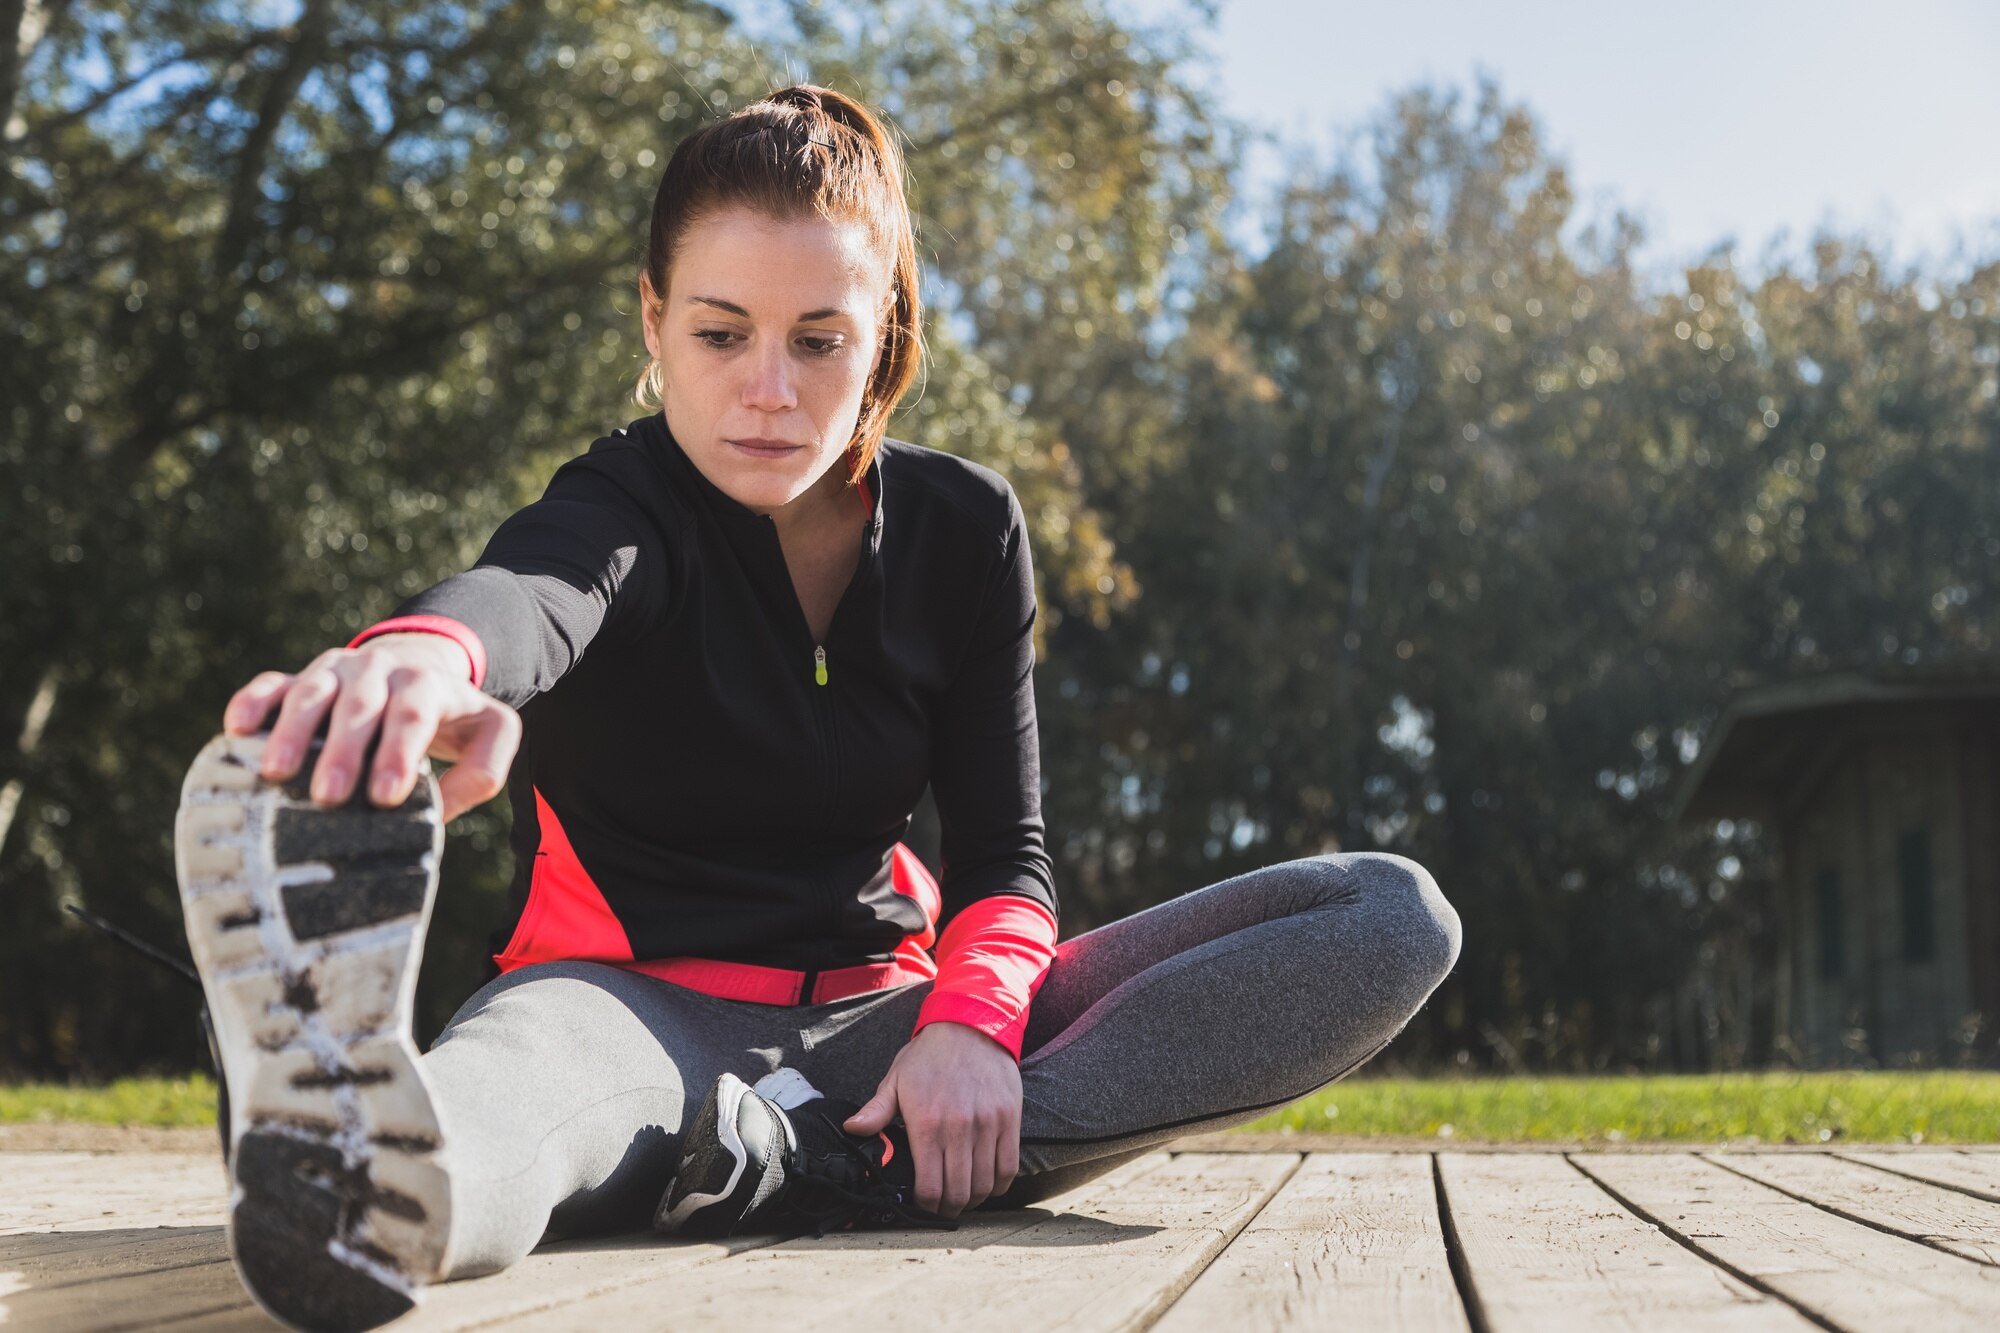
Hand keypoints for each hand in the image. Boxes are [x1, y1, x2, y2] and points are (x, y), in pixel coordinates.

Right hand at [223, 633, 521, 821]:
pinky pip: (272, 683)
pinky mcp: (301, 676)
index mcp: (426, 684)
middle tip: (329, 798)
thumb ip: (483, 770)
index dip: (398, 752)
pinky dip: (253, 701)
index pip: (414, 714)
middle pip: (359, 706)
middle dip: (343, 752)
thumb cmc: (453, 715)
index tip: (385, 796)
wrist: (418, 664)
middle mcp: (379, 671)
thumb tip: (439, 809)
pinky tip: (237, 728)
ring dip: (292, 731)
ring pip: (311, 692)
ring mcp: (336, 670)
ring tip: (276, 774)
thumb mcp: (491, 734)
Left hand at [843, 1021, 1020, 1217]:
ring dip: (973, 1200)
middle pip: (958, 1193)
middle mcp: (959, 1128)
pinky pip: (1009, 1167)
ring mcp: (987, 1124)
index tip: (922, 1207)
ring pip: (984, 1185)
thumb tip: (852, 1130)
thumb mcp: (896, 1079)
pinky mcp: (1009, 1119)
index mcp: (927, 1123)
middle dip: (948, 1211)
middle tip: (942, 1210)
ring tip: (963, 1199)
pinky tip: (987, 1185)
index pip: (928, 1186)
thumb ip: (876, 1111)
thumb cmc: (930, 1055)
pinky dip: (998, 1185)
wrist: (971, 1025)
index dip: (925, 1207)